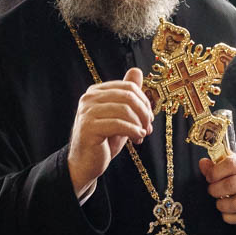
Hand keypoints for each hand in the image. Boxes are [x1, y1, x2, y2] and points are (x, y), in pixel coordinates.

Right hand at [68, 67, 153, 193]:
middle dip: (144, 112)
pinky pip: (119, 124)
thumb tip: (136, 71)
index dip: (144, 101)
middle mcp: (89, 98)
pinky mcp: (88, 127)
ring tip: (142, 135)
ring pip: (125, 109)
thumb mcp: (119, 115)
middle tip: (148, 126)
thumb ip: (127, 95)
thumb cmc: (104, 140)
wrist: (86, 163)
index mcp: (96, 92)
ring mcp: (87, 112)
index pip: (128, 86)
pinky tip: (137, 138)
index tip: (149, 118)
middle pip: (128, 95)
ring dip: (139, 124)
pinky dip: (134, 131)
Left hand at [201, 153, 235, 225]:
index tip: (210, 177)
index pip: (231, 164)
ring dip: (222, 205)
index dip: (215, 172)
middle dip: (216, 190)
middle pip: (231, 185)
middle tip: (212, 191)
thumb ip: (217, 164)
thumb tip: (203, 164)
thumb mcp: (235, 165)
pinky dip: (229, 216)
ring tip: (220, 202)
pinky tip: (227, 211)